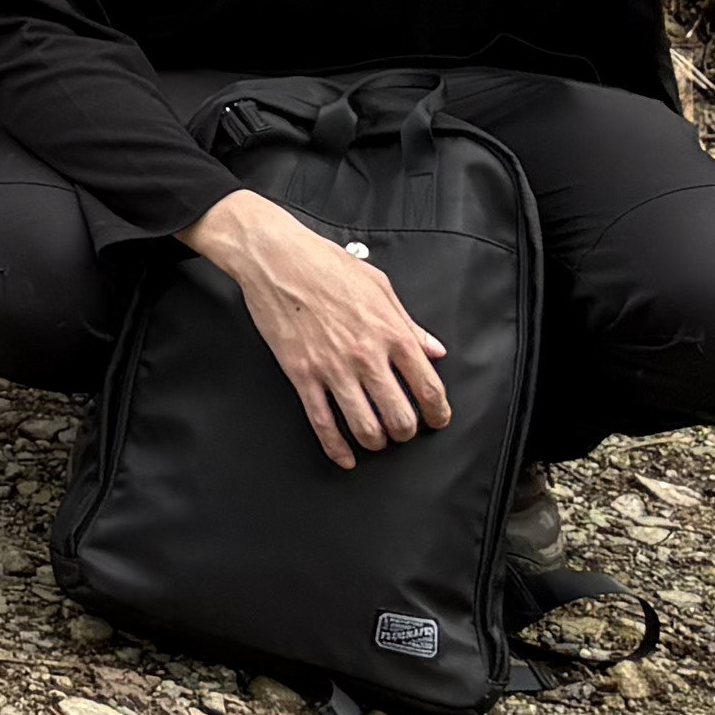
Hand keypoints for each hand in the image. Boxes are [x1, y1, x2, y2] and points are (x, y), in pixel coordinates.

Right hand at [196, 186, 449, 469]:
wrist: (275, 257)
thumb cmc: (325, 264)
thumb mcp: (379, 286)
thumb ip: (408, 323)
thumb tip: (433, 350)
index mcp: (391, 332)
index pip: (428, 388)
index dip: (438, 413)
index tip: (437, 419)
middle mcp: (366, 355)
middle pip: (400, 416)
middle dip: (406, 431)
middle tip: (403, 429)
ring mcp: (333, 368)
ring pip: (365, 427)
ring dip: (376, 441)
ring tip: (377, 438)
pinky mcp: (301, 374)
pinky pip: (322, 422)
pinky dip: (336, 447)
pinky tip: (344, 457)